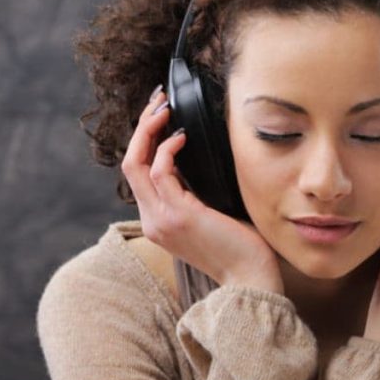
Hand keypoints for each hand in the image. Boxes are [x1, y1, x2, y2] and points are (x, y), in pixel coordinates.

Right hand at [121, 86, 283, 292]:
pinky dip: (168, 148)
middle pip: (128, 162)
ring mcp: (160, 219)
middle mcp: (151, 220)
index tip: (160, 114)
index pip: (138, 172)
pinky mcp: (177, 215)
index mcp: (157, 221)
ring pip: (135, 162)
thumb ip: (195, 190)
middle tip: (158, 100)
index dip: (144, 139)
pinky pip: (160, 170)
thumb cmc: (241, 247)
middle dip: (141, 126)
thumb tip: (197, 154)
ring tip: (166, 107)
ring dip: (149, 128)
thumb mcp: (211, 212)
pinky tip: (183, 137)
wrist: (250, 280)